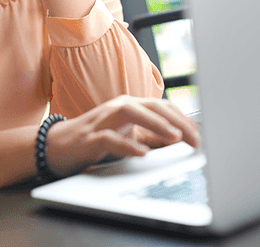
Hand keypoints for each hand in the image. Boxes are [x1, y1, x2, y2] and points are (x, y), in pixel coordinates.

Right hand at [44, 96, 200, 177]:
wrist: (59, 146)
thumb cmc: (97, 139)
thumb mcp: (129, 136)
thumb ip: (151, 137)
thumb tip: (179, 141)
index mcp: (131, 106)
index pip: (163, 107)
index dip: (183, 120)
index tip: (199, 136)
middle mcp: (119, 107)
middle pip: (152, 106)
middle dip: (177, 122)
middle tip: (194, 139)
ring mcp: (105, 119)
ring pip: (133, 113)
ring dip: (156, 125)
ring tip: (175, 137)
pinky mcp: (92, 136)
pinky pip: (111, 138)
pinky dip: (128, 144)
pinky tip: (142, 152)